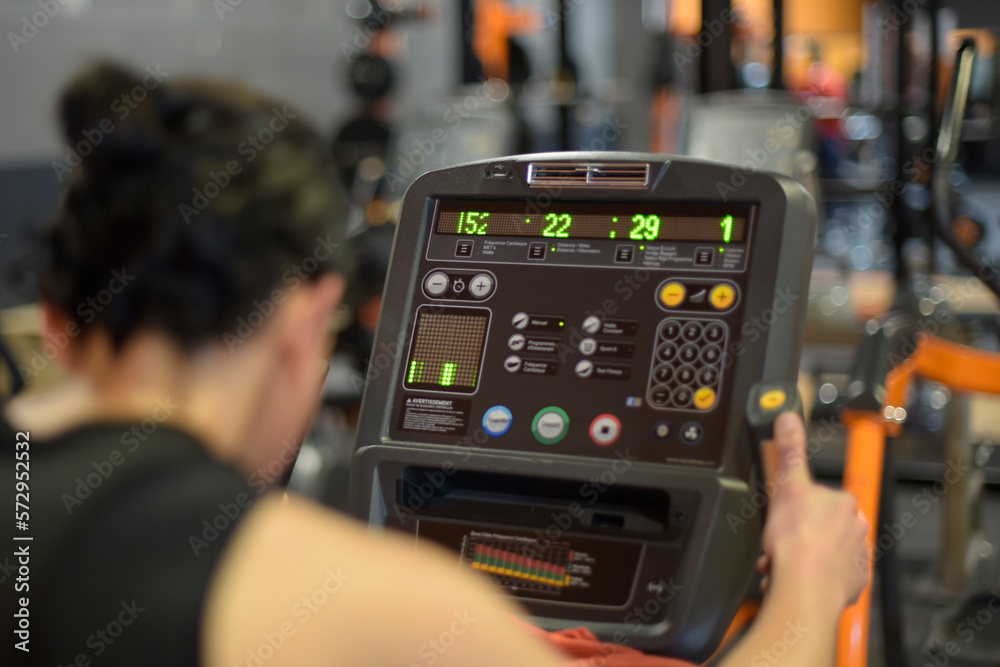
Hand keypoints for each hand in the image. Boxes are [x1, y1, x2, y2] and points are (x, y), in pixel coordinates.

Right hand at [759, 413, 868, 613]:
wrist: (806, 587)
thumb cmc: (798, 542)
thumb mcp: (787, 487)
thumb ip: (789, 451)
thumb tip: (787, 419)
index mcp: (842, 502)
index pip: (821, 498)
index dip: (799, 509)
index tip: (786, 519)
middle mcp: (855, 527)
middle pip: (825, 526)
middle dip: (803, 535)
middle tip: (782, 543)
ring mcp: (857, 556)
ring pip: (829, 552)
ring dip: (809, 557)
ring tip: (787, 564)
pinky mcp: (855, 582)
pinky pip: (836, 576)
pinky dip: (821, 578)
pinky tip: (801, 578)